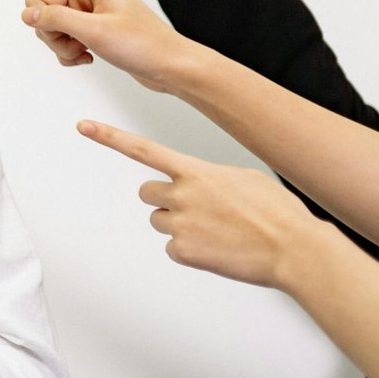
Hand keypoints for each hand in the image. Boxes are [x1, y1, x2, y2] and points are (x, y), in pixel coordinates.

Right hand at [0, 0, 191, 89]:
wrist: (167, 67)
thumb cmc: (143, 44)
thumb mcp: (96, 32)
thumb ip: (57, 20)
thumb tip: (27, 15)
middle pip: (40, 0)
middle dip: (48, 27)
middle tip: (74, 40)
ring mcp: (84, 10)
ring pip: (46, 23)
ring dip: (59, 44)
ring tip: (85, 51)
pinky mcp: (86, 28)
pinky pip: (57, 38)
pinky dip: (67, 52)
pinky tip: (88, 58)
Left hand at [80, 119, 322, 287]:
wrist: (294, 249)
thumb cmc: (277, 212)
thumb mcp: (245, 177)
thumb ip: (210, 176)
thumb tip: (197, 184)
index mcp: (196, 171)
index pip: (143, 149)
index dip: (110, 137)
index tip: (83, 126)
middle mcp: (181, 194)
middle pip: (147, 192)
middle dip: (165, 199)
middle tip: (197, 209)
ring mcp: (179, 223)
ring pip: (159, 220)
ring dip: (179, 224)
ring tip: (216, 229)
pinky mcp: (182, 251)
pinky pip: (172, 248)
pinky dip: (191, 249)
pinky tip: (218, 248)